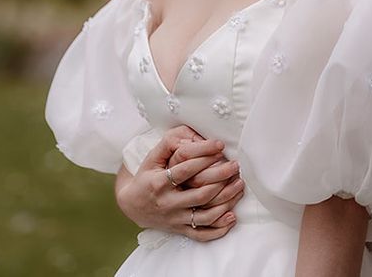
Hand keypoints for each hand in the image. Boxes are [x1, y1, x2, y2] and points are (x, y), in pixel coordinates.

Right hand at [115, 126, 243, 240]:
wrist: (132, 205)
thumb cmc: (146, 177)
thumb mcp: (151, 159)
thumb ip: (167, 145)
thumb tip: (189, 135)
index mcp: (160, 183)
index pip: (186, 169)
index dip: (204, 156)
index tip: (220, 145)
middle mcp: (168, 203)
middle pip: (201, 194)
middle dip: (221, 178)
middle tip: (235, 166)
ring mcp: (175, 219)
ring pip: (205, 216)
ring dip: (226, 202)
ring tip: (239, 187)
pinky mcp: (180, 230)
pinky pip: (202, 235)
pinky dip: (219, 229)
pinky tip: (232, 217)